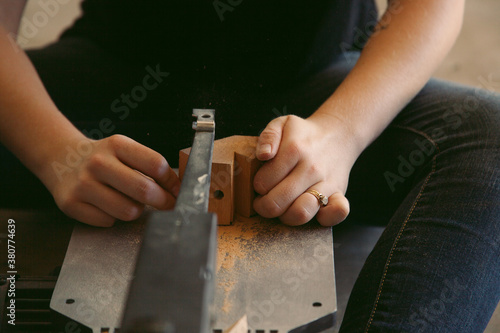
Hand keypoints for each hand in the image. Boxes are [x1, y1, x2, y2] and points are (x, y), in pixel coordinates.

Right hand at [45, 134, 179, 226]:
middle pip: (144, 189)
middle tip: (166, 204)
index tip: (176, 190)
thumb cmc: (103, 158)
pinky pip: (108, 221)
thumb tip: (176, 189)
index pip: (156, 164)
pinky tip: (107, 206)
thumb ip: (149, 165)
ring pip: (128, 211)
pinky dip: (113, 217)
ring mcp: (83, 184)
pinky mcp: (71, 204)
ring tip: (129, 201)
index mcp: (117, 145)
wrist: (61, 159)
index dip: (172, 182)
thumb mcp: (125, 150)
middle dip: (162, 201)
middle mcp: (98, 162)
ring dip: (135, 210)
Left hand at [253, 114, 358, 225]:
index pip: (263, 182)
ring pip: (301, 212)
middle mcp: (311, 168)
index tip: (260, 183)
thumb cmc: (303, 134)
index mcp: (294, 150)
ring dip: (286, 216)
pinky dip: (324, 218)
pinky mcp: (340, 193)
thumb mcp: (282, 124)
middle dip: (264, 206)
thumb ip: (268, 136)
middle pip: (278, 202)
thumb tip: (263, 155)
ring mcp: (327, 182)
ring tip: (283, 207)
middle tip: (264, 201)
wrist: (337, 134)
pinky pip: (338, 213)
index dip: (257, 187)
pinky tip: (312, 211)